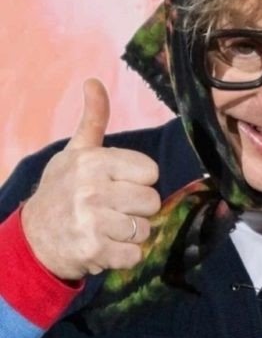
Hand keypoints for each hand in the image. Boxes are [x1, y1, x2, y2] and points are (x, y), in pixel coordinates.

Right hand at [20, 79, 160, 279]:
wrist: (33, 237)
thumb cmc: (62, 190)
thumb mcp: (75, 153)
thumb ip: (93, 121)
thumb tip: (94, 81)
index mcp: (93, 162)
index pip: (150, 171)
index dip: (140, 181)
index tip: (120, 184)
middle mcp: (92, 189)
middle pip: (152, 201)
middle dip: (138, 209)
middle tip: (114, 209)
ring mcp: (92, 221)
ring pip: (145, 229)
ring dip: (132, 234)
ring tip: (109, 228)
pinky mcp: (94, 249)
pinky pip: (135, 254)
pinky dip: (125, 255)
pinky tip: (106, 246)